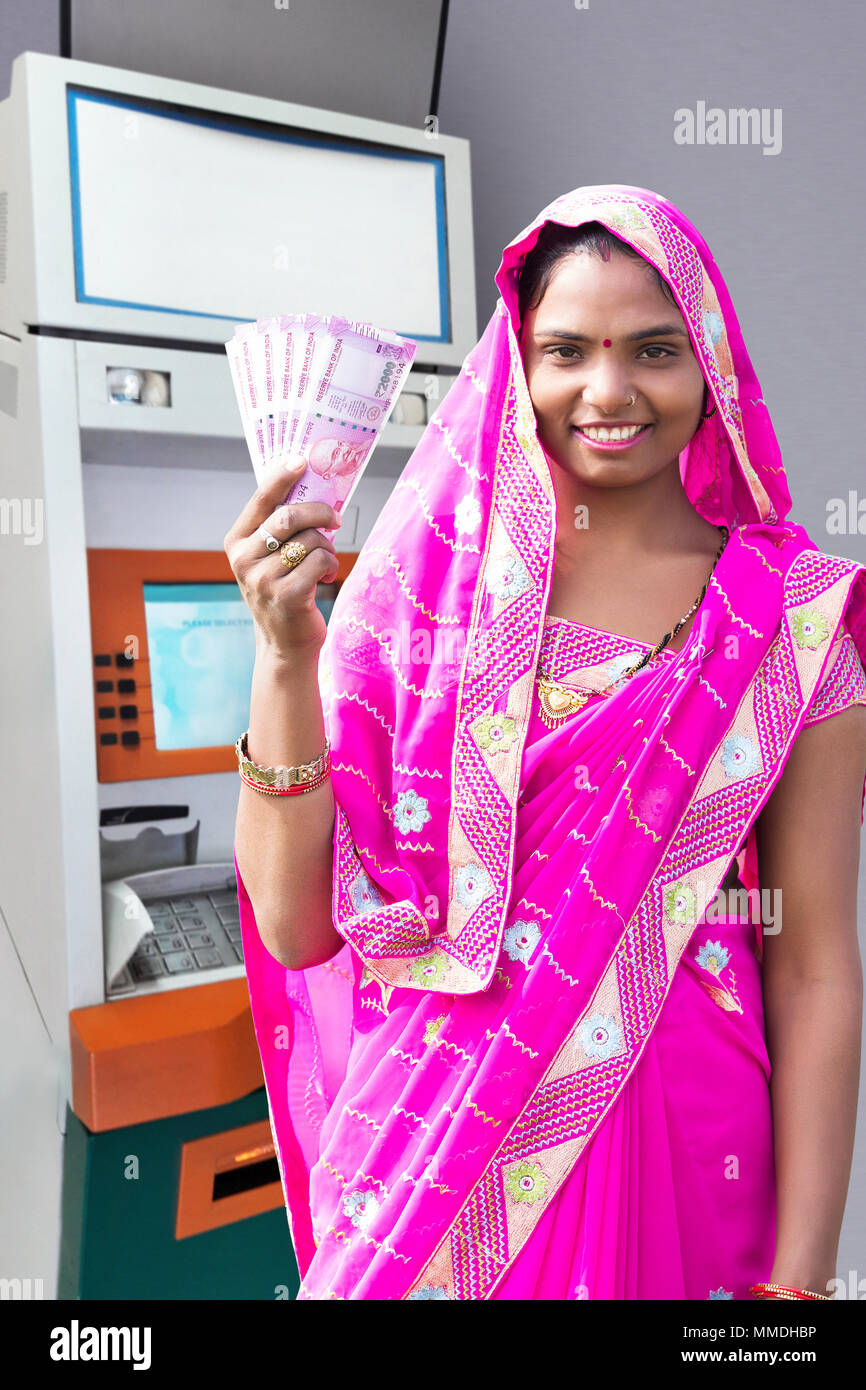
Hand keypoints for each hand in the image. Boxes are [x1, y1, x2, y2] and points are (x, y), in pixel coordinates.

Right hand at [224, 455, 341, 659]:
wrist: (284, 645)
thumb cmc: (282, 593)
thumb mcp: (268, 560)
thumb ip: (278, 530)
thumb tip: (309, 489)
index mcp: (236, 543)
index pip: (260, 500)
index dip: (281, 476)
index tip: (301, 460)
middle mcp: (244, 559)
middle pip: (290, 516)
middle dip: (320, 512)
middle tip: (335, 518)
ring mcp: (264, 579)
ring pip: (311, 540)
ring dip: (326, 548)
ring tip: (323, 564)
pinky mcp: (287, 595)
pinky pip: (321, 561)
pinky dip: (330, 565)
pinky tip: (325, 578)